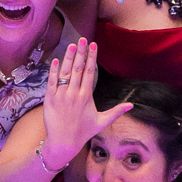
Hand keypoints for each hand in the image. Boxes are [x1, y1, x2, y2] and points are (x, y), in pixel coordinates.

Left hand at [41, 39, 132, 163]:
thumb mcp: (102, 121)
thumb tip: (132, 105)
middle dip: (81, 52)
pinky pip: (51, 82)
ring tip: (71, 45)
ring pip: (65, 73)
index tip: (93, 45)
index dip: (91, 57)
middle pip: (78, 68)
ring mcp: (61, 96)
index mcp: (86, 96)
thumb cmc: (83, 132)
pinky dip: (53, 71)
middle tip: (82, 38)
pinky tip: (56, 60)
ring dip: (68, 57)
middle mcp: (74, 94)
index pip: (89, 72)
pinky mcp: (49, 99)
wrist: (63, 143)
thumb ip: (116, 111)